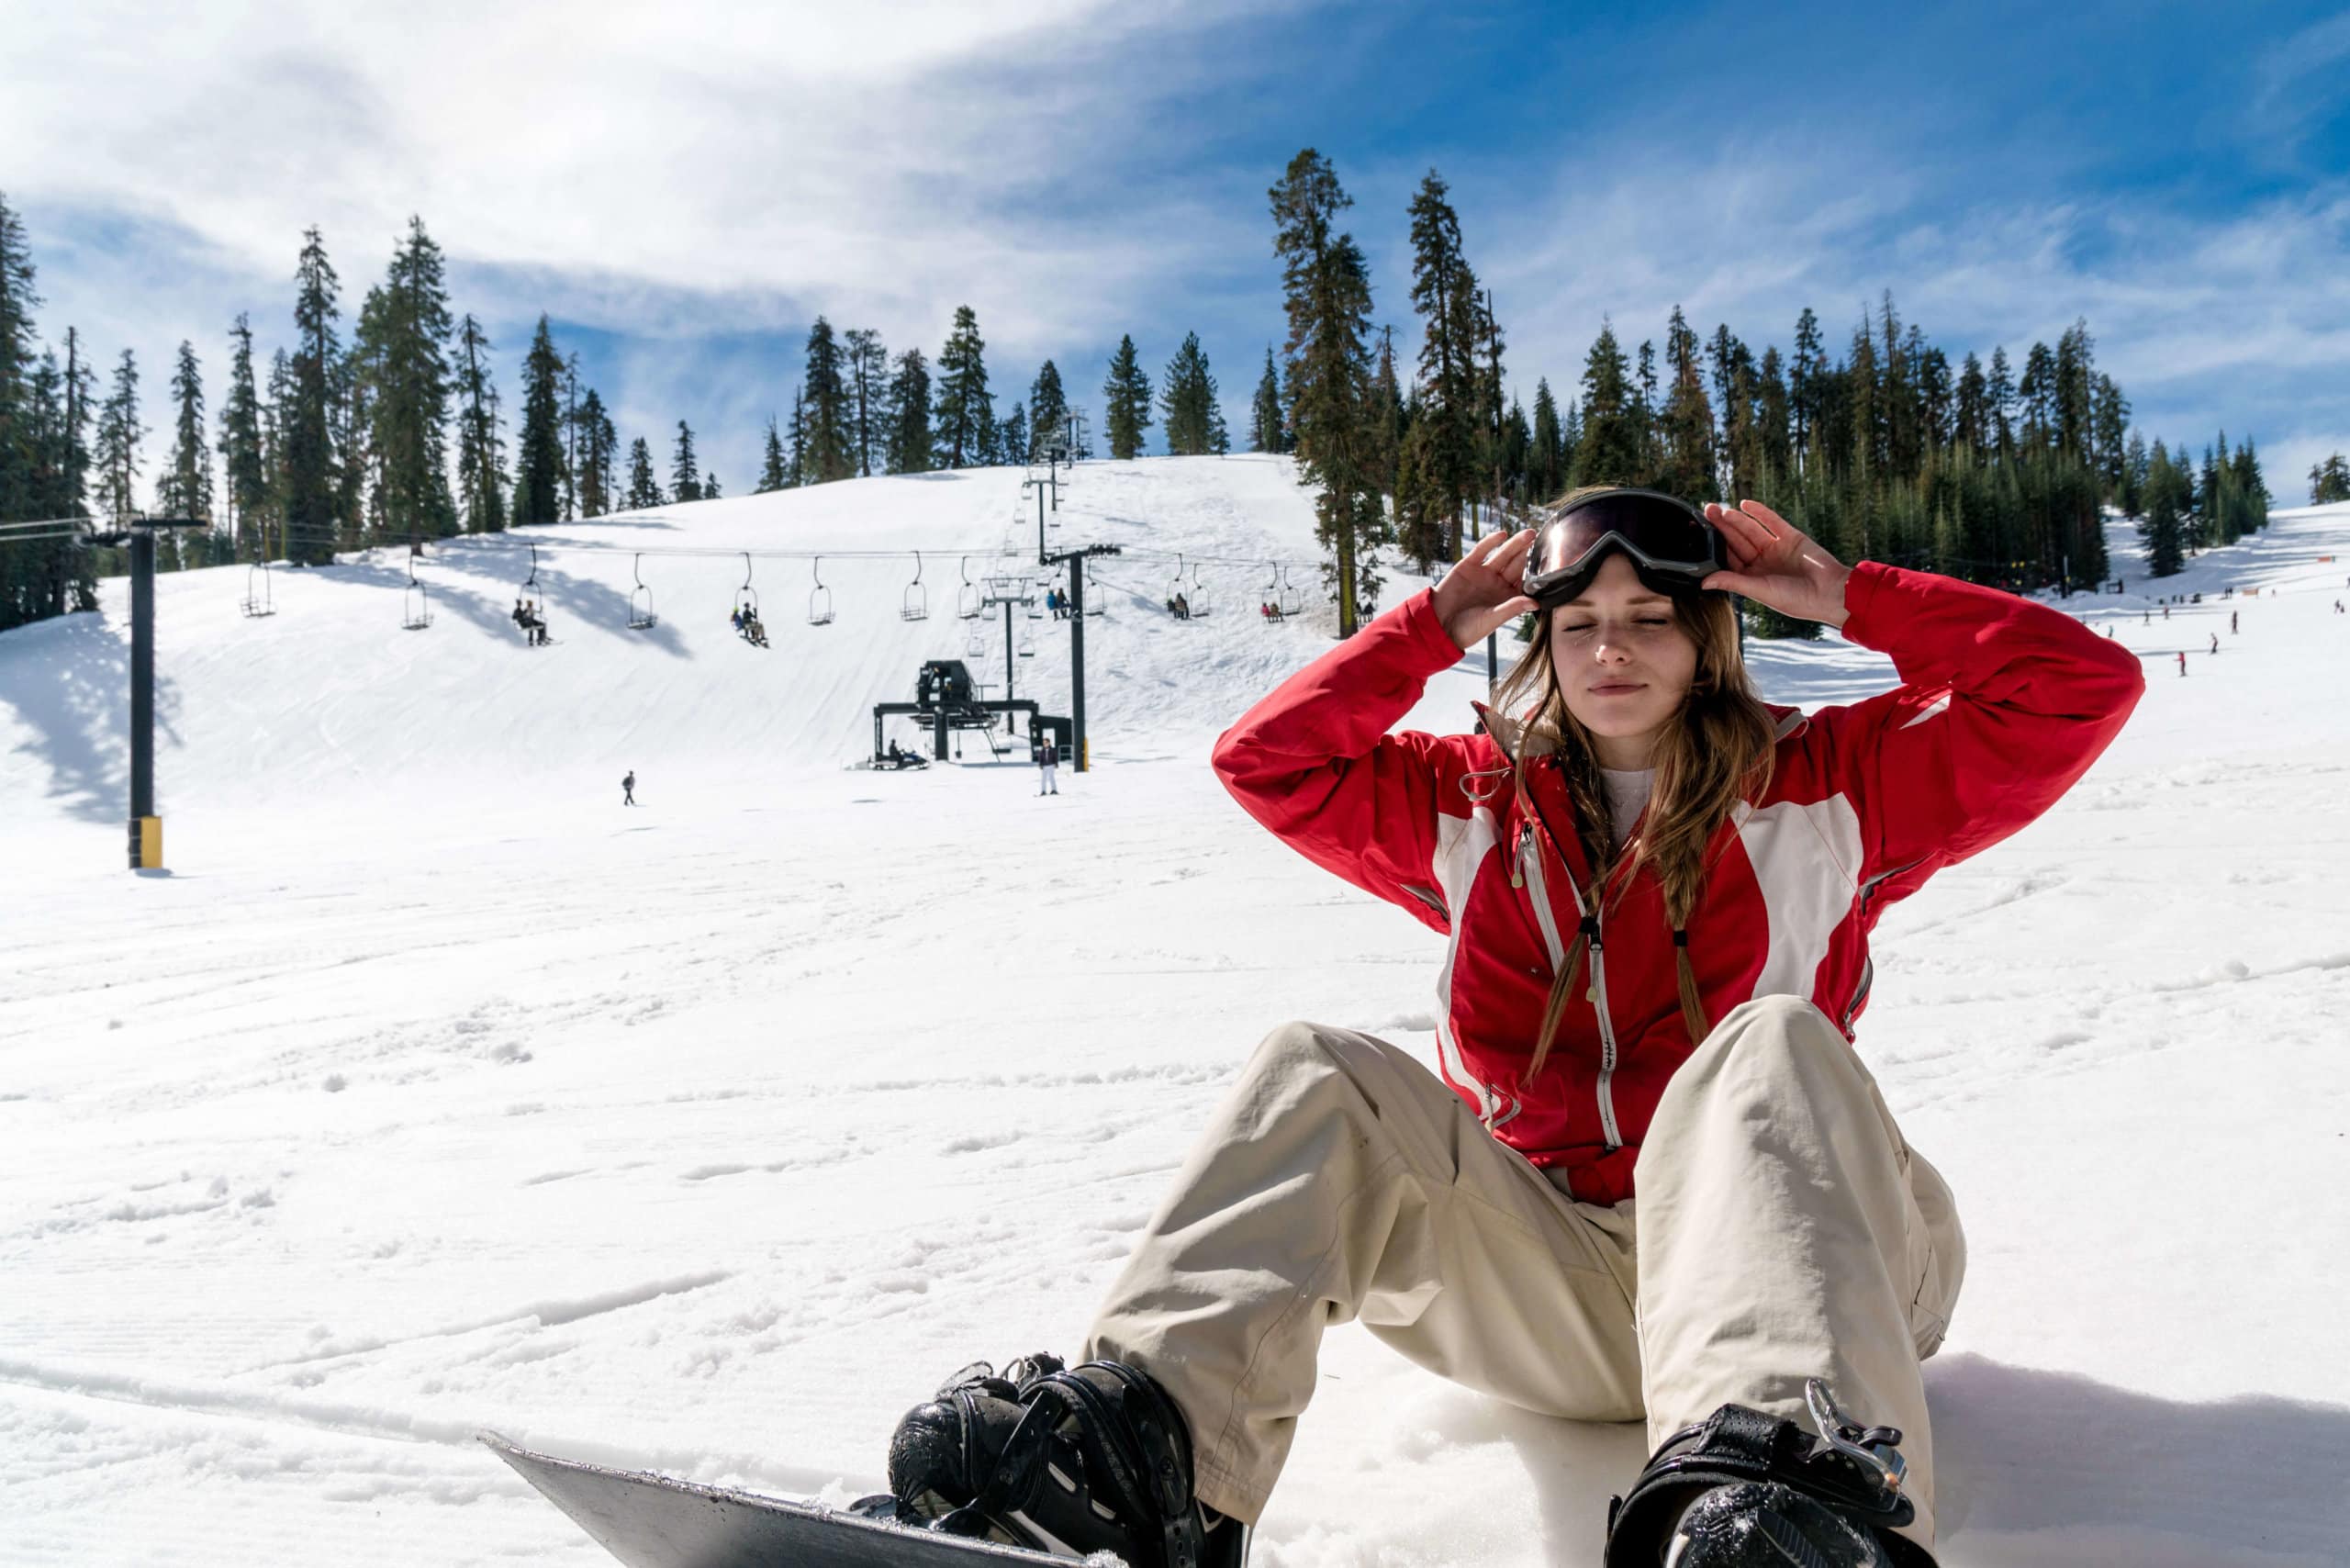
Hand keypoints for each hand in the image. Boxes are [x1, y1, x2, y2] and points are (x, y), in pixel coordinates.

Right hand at [1431, 527, 1538, 649]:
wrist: (1438, 625)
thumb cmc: (1467, 629)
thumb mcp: (1492, 619)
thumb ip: (1512, 608)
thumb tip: (1536, 603)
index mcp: (1506, 597)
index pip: (1524, 580)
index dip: (1535, 570)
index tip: (1549, 560)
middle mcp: (1497, 583)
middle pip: (1515, 564)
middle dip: (1526, 552)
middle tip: (1537, 538)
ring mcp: (1483, 573)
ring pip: (1502, 555)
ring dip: (1514, 544)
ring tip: (1527, 534)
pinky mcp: (1468, 566)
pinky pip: (1482, 551)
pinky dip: (1491, 542)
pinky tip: (1502, 535)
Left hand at [1701, 500, 1853, 627]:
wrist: (1831, 592)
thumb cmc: (1796, 600)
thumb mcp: (1759, 590)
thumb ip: (1732, 581)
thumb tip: (1703, 582)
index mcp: (1753, 578)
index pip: (1729, 558)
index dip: (1715, 546)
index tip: (1700, 533)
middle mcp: (1763, 562)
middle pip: (1737, 541)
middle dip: (1722, 527)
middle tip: (1707, 511)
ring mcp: (1777, 548)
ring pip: (1752, 530)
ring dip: (1737, 519)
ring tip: (1721, 510)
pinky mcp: (1792, 536)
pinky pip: (1772, 521)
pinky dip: (1760, 513)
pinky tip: (1745, 505)